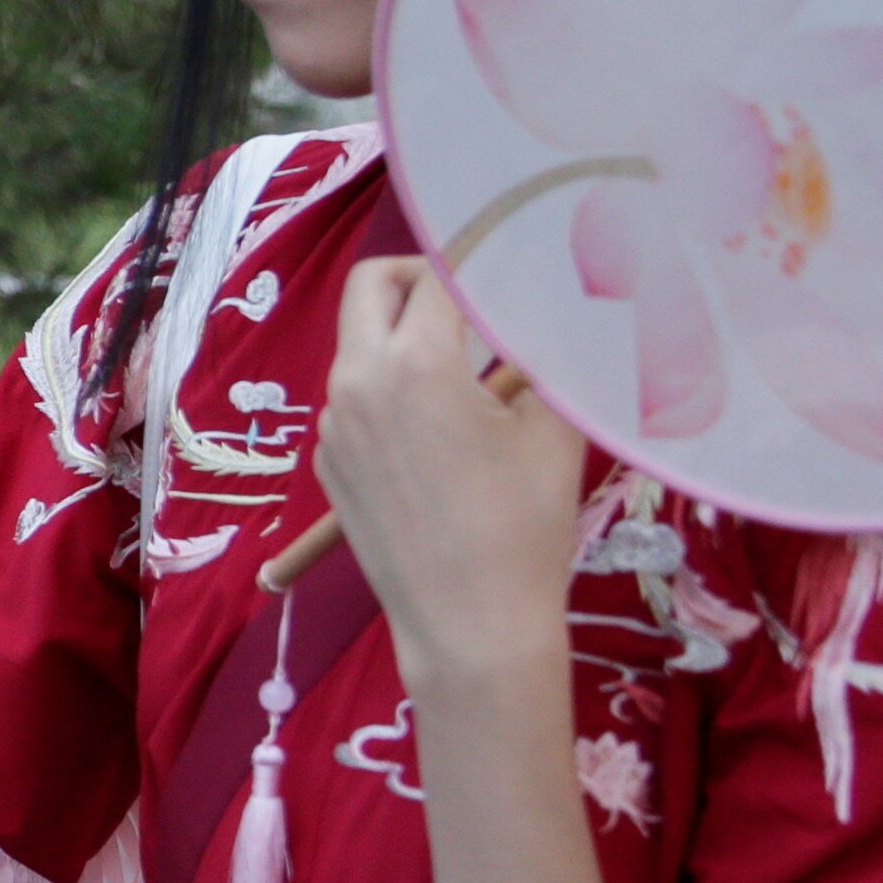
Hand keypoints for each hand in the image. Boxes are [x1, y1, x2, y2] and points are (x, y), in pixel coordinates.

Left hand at [313, 257, 592, 694]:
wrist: (470, 625)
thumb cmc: (523, 526)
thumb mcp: (553, 430)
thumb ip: (547, 355)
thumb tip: (554, 309)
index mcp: (414, 362)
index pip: (440, 272)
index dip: (479, 257)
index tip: (510, 257)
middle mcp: (357, 382)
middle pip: (372, 286)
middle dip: (418, 277)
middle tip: (469, 298)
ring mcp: (334, 426)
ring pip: (360, 345)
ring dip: (404, 336)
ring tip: (466, 370)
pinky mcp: (329, 465)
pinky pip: (354, 400)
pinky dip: (390, 390)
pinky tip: (439, 431)